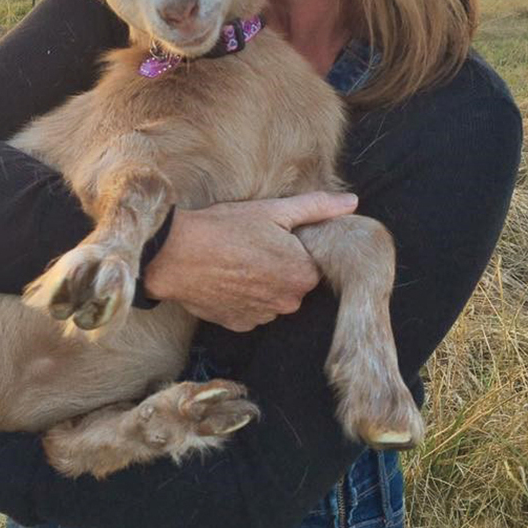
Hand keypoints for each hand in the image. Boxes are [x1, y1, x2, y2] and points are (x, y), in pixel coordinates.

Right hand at [143, 191, 357, 331]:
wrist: (175, 256)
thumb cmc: (224, 228)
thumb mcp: (272, 210)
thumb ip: (317, 208)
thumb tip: (352, 203)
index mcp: (302, 274)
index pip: (312, 263)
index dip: (294, 247)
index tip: (274, 235)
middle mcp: (287, 303)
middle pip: (294, 282)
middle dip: (280, 266)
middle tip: (253, 244)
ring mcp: (262, 317)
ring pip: (273, 297)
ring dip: (262, 282)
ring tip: (237, 259)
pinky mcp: (238, 324)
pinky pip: (251, 309)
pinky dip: (243, 296)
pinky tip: (226, 276)